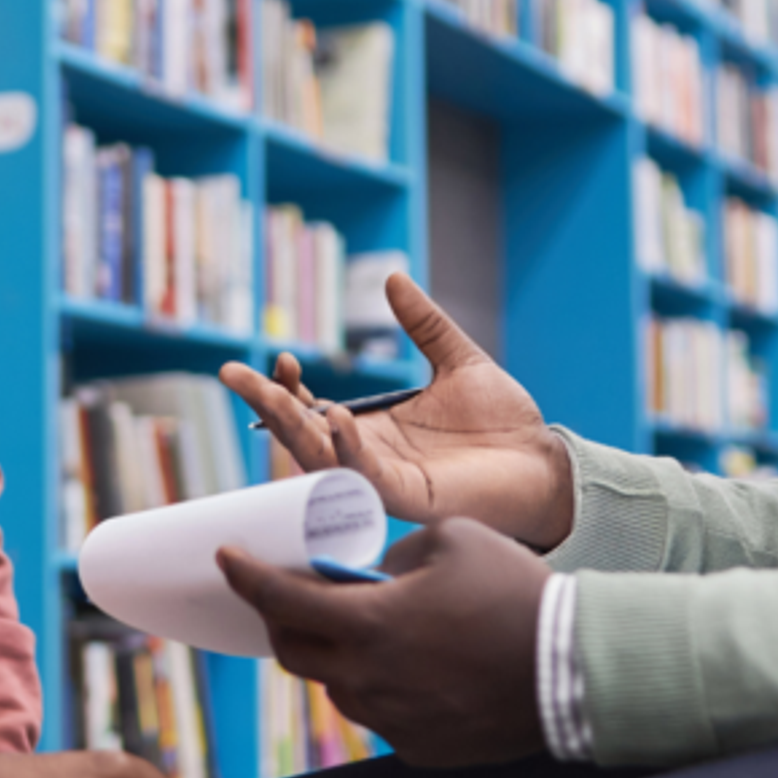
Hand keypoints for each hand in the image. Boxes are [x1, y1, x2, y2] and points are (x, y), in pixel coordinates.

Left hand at [217, 517, 550, 767]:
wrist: (573, 667)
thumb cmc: (514, 591)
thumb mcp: (450, 537)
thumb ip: (392, 554)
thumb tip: (368, 573)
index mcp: (369, 622)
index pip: (281, 600)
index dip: (246, 576)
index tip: (225, 559)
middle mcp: (368, 678)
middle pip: (294, 651)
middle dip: (281, 618)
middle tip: (288, 593)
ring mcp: (391, 720)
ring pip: (336, 685)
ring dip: (335, 654)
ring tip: (365, 627)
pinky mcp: (417, 747)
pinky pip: (379, 713)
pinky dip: (380, 685)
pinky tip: (411, 664)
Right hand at [220, 274, 574, 548]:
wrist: (547, 463)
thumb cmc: (505, 424)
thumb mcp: (458, 362)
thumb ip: (423, 325)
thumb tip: (393, 279)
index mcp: (374, 430)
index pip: (311, 412)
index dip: (288, 387)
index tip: (281, 354)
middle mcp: (370, 458)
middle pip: (300, 435)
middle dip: (265, 405)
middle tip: (230, 372)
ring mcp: (385, 481)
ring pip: (320, 460)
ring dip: (291, 427)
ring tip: (271, 392)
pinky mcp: (409, 498)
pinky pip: (365, 477)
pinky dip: (345, 449)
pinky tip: (335, 415)